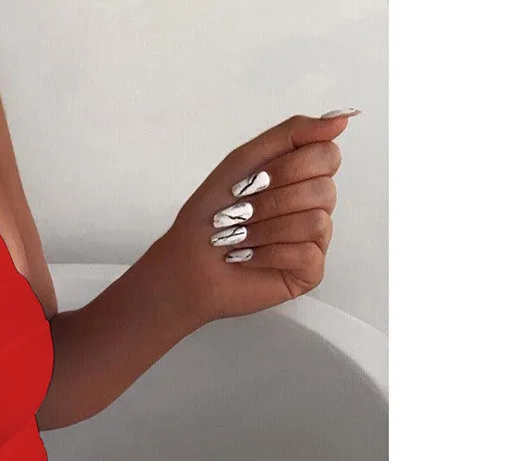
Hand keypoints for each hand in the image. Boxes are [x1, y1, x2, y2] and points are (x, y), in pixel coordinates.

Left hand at [154, 110, 357, 325]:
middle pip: (324, 188)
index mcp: (303, 177)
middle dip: (272, 201)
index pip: (328, 155)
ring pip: (316, 221)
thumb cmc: (212, 214)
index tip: (254, 181)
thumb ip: (294, 132)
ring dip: (266, 229)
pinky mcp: (309, 272)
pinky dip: (269, 253)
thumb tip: (342, 119)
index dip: (289, 167)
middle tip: (240, 213)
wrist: (187, 262)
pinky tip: (247, 257)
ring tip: (238, 237)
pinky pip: (306, 254)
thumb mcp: (247, 159)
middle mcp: (315, 207)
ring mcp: (315, 241)